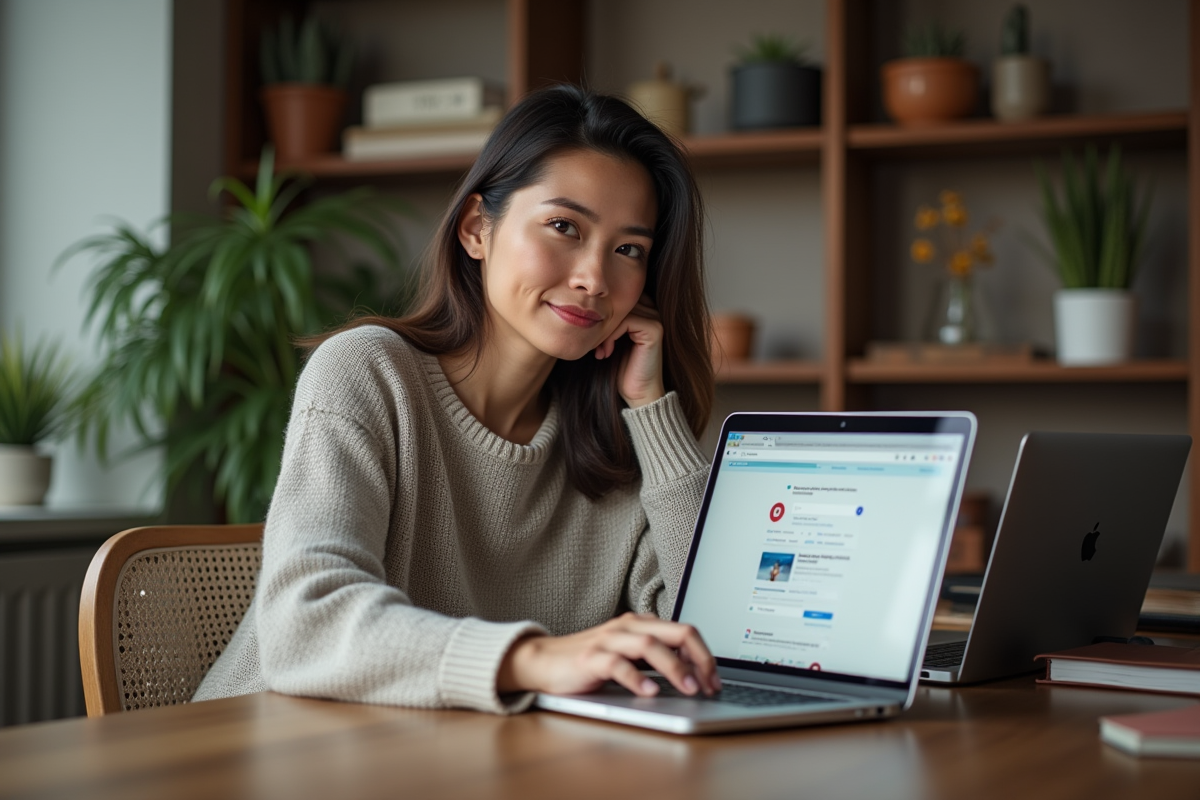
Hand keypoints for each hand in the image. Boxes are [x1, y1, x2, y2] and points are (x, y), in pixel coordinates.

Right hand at [497, 612, 720, 697]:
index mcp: (641, 624)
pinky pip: (617, 664)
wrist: (543, 661)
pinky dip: (636, 678)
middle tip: (710, 685)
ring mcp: (608, 641)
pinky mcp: (589, 659)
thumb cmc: (590, 660)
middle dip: (700, 659)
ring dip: (674, 667)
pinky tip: (650, 692)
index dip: (705, 656)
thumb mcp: (628, 656)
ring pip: (650, 646)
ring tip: (689, 689)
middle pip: (676, 633)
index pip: (685, 632)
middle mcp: (628, 627)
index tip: (715, 682)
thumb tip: (693, 674)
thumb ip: (655, 658)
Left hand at [594, 294, 664, 408]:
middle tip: (592, 345)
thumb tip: (584, 304)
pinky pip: (627, 321)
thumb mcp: (610, 340)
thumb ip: (606, 320)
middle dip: (601, 323)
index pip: (616, 298)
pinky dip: (612, 335)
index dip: (601, 316)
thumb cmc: (622, 369)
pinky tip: (607, 352)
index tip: (592, 339)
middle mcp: (653, 310)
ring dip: (604, 331)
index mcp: (643, 310)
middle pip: (617, 303)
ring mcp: (656, 319)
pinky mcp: (654, 329)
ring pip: (620, 311)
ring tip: (599, 350)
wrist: (638, 393)